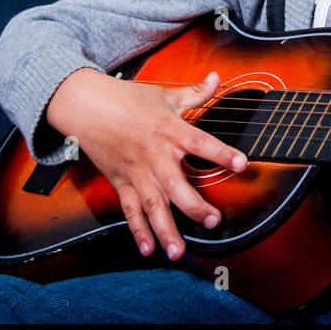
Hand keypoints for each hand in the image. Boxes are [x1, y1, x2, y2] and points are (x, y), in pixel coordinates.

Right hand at [45, 67, 246, 260]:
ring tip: (178, 251)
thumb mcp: (165, 93)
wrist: (88, 107)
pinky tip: (148, 249)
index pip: (201, 143)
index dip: (222, 153)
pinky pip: (130, 210)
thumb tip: (217, 78)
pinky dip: (137, 231)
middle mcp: (155, 155)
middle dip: (194, 206)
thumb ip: (195, 92)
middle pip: (176, 185)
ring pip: (152, 205)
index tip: (242, 164)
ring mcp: (137, 172)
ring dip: (165, 229)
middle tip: (212, 221)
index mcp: (170, 130)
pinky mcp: (121, 183)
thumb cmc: (128, 100)